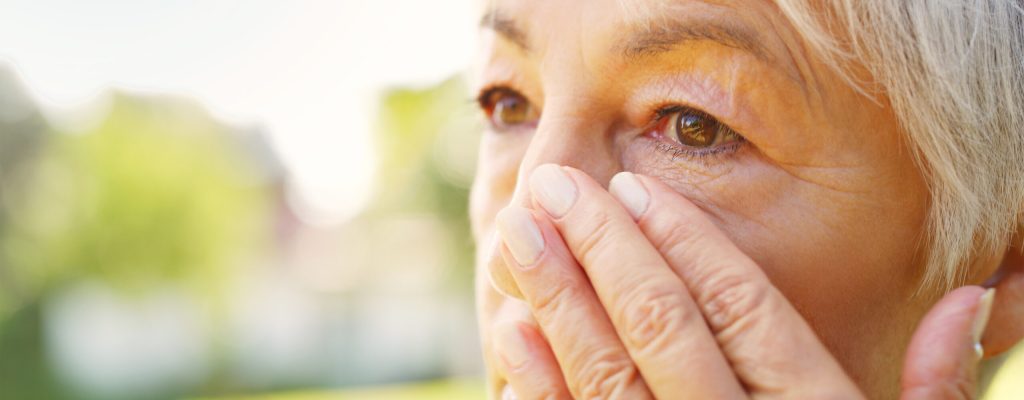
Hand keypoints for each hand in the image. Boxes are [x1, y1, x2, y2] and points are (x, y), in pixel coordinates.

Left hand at [487, 164, 995, 398]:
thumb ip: (934, 392)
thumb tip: (971, 298)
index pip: (747, 314)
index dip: (689, 244)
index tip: (636, 187)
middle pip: (666, 329)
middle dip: (604, 249)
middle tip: (556, 184)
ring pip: (609, 377)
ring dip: (559, 299)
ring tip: (521, 229)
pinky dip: (538, 387)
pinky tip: (512, 328)